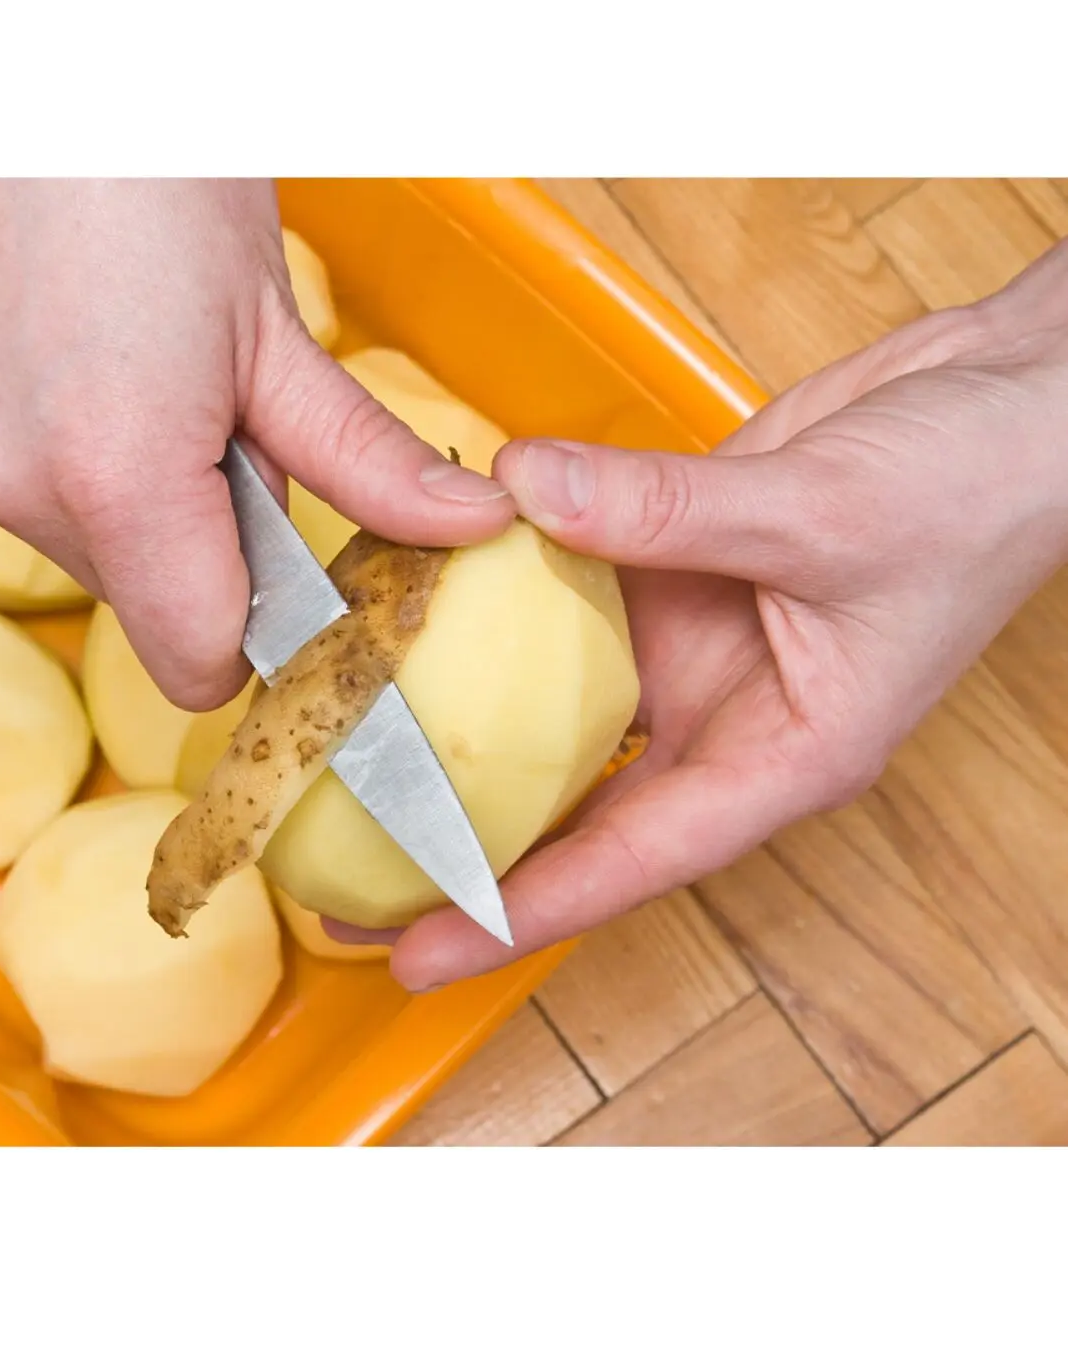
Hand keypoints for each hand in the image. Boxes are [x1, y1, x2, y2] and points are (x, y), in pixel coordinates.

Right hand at [0, 180, 513, 709]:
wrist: (15, 59)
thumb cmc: (151, 169)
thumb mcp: (275, 331)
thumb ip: (366, 457)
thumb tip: (465, 525)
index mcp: (117, 480)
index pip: (199, 659)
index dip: (260, 634)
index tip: (296, 578)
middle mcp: (17, 488)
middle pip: (147, 601)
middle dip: (205, 547)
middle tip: (230, 427)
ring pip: (85, 548)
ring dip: (136, 501)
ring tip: (152, 379)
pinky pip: (23, 491)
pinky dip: (69, 460)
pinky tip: (88, 366)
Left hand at [362, 240, 1067, 990]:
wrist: (1012, 401)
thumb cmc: (976, 488)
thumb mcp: (821, 514)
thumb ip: (666, 510)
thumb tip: (522, 493)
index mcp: (782, 756)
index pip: (632, 860)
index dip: (521, 914)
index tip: (419, 953)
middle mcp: (726, 718)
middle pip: (577, 808)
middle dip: (470, 848)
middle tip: (352, 881)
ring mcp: (693, 649)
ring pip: (559, 706)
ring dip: (468, 729)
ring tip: (358, 761)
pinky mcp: (673, 575)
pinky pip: (569, 601)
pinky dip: (504, 602)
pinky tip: (424, 603)